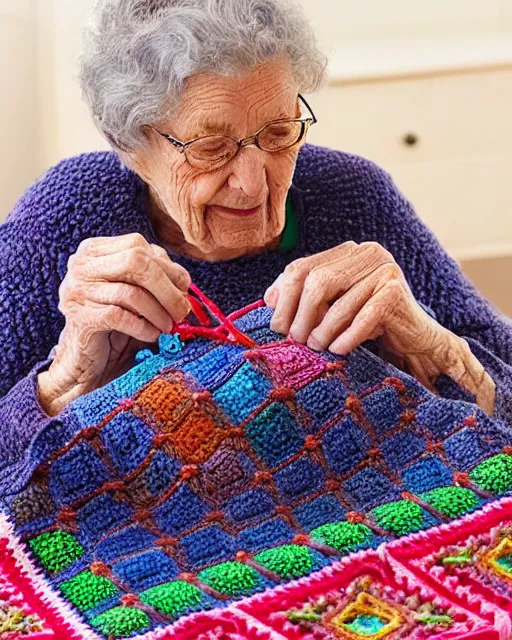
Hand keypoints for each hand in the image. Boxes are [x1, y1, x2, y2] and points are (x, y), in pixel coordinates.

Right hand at [37, 233, 190, 415]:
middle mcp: (81, 266)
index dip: (167, 265)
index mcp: (95, 251)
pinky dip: (143, 327)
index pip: (136, 245)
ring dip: (158, 312)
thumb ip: (154, 278)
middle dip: (166, 288)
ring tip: (170, 327)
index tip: (184, 286)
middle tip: (183, 310)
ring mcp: (76, 291)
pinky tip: (153, 335)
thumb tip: (184, 280)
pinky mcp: (80, 318)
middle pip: (134, 262)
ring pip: (129, 292)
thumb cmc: (116, 325)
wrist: (87, 362)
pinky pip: (120, 317)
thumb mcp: (136, 294)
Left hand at [264, 241, 495, 413]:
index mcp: (346, 251)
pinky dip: (347, 336)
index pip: (302, 267)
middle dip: (300, 313)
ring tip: (315, 347)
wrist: (415, 338)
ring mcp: (385, 269)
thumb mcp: (333, 306)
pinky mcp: (397, 291)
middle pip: (317, 280)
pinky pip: (363, 317)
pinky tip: (337, 350)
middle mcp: (367, 253)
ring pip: (339, 300)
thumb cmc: (368, 322)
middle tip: (294, 339)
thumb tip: (269, 299)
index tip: (276, 324)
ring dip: (322, 329)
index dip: (284, 296)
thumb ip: (304, 297)